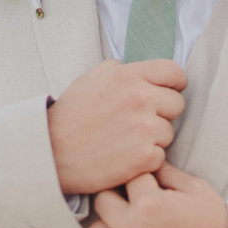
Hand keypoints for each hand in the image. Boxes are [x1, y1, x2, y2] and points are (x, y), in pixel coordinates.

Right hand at [47, 59, 186, 194]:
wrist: (50, 153)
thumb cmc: (68, 117)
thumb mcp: (87, 81)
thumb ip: (114, 70)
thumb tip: (128, 66)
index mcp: (129, 76)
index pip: (174, 72)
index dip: (173, 84)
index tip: (166, 93)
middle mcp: (140, 99)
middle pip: (177, 104)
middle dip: (162, 114)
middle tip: (137, 123)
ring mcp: (144, 129)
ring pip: (169, 133)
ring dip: (153, 139)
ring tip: (125, 142)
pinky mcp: (145, 158)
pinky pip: (161, 157)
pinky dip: (146, 161)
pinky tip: (124, 158)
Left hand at [86, 163, 227, 227]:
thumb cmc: (218, 224)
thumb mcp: (196, 188)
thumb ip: (166, 173)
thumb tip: (149, 163)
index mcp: (150, 203)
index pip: (127, 177)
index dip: (139, 176)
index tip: (146, 181)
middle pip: (102, 201)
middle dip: (117, 195)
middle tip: (132, 199)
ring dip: (108, 224)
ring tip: (127, 222)